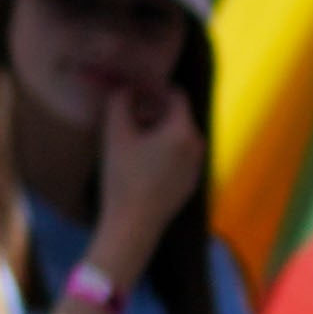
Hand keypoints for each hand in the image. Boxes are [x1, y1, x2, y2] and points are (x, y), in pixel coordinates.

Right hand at [91, 83, 204, 275]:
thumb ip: (119, 102)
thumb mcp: (115, 135)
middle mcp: (197, 145)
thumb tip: (125, 89)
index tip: (135, 92)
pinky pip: (179, 156)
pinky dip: (164, 151)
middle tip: (129, 118)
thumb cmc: (124, 178)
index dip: (155, 89)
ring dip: (158, 132)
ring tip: (133, 142)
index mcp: (183, 130)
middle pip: (177, 116)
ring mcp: (197, 166)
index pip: (176, 95)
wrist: (134, 225)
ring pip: (178, 136)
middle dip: (154, 111)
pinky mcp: (191, 182)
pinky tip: (142, 164)